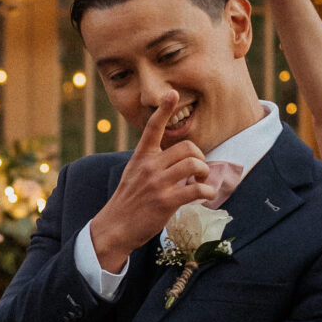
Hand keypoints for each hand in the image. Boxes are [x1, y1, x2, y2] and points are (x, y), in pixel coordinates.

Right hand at [90, 89, 212, 275]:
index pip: (153, 128)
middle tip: (199, 170)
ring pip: (193, 164)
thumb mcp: (134, 175)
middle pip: (187, 148)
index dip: (164, 109)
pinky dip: (208, 191)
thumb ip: (152, 163)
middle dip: (200, 158)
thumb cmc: (128, 202)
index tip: (173, 93)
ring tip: (202, 181)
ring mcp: (157, 184)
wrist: (114, 228)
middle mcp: (149, 166)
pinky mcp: (165, 201)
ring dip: (205, 172)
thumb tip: (179, 159)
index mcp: (141, 157)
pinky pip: (196, 189)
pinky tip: (207, 195)